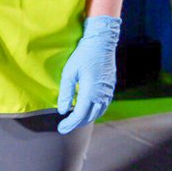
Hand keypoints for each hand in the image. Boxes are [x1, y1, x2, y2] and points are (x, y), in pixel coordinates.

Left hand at [57, 15, 120, 134]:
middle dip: (76, 124)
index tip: (60, 129)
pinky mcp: (111, 88)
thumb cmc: (83, 54)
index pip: (79, 115)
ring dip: (86, 118)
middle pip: (89, 117)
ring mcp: (108, 92)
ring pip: (97, 113)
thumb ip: (66, 92)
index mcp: (90, 92)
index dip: (69, 124)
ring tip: (74, 119)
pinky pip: (103, 106)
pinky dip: (94, 111)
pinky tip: (86, 109)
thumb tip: (62, 111)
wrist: (102, 42)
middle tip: (65, 126)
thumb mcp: (69, 72)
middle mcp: (101, 95)